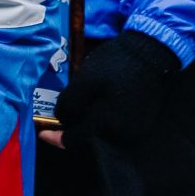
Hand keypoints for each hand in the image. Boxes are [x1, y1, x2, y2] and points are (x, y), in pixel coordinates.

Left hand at [52, 30, 182, 148]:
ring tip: (87, 98)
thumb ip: (69, 104)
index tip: (42, 133)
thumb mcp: (84, 80)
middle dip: (74, 123)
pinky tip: (102, 99)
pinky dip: (104, 116)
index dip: (56, 138)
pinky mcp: (142, 123)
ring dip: (90, 119)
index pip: (74, 141)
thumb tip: (61, 120)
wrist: (151, 55)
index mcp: (106, 124)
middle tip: (66, 106)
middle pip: (88, 135)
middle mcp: (122, 134)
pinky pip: (116, 126)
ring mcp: (134, 130)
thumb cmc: (116, 64)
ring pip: (101, 130)